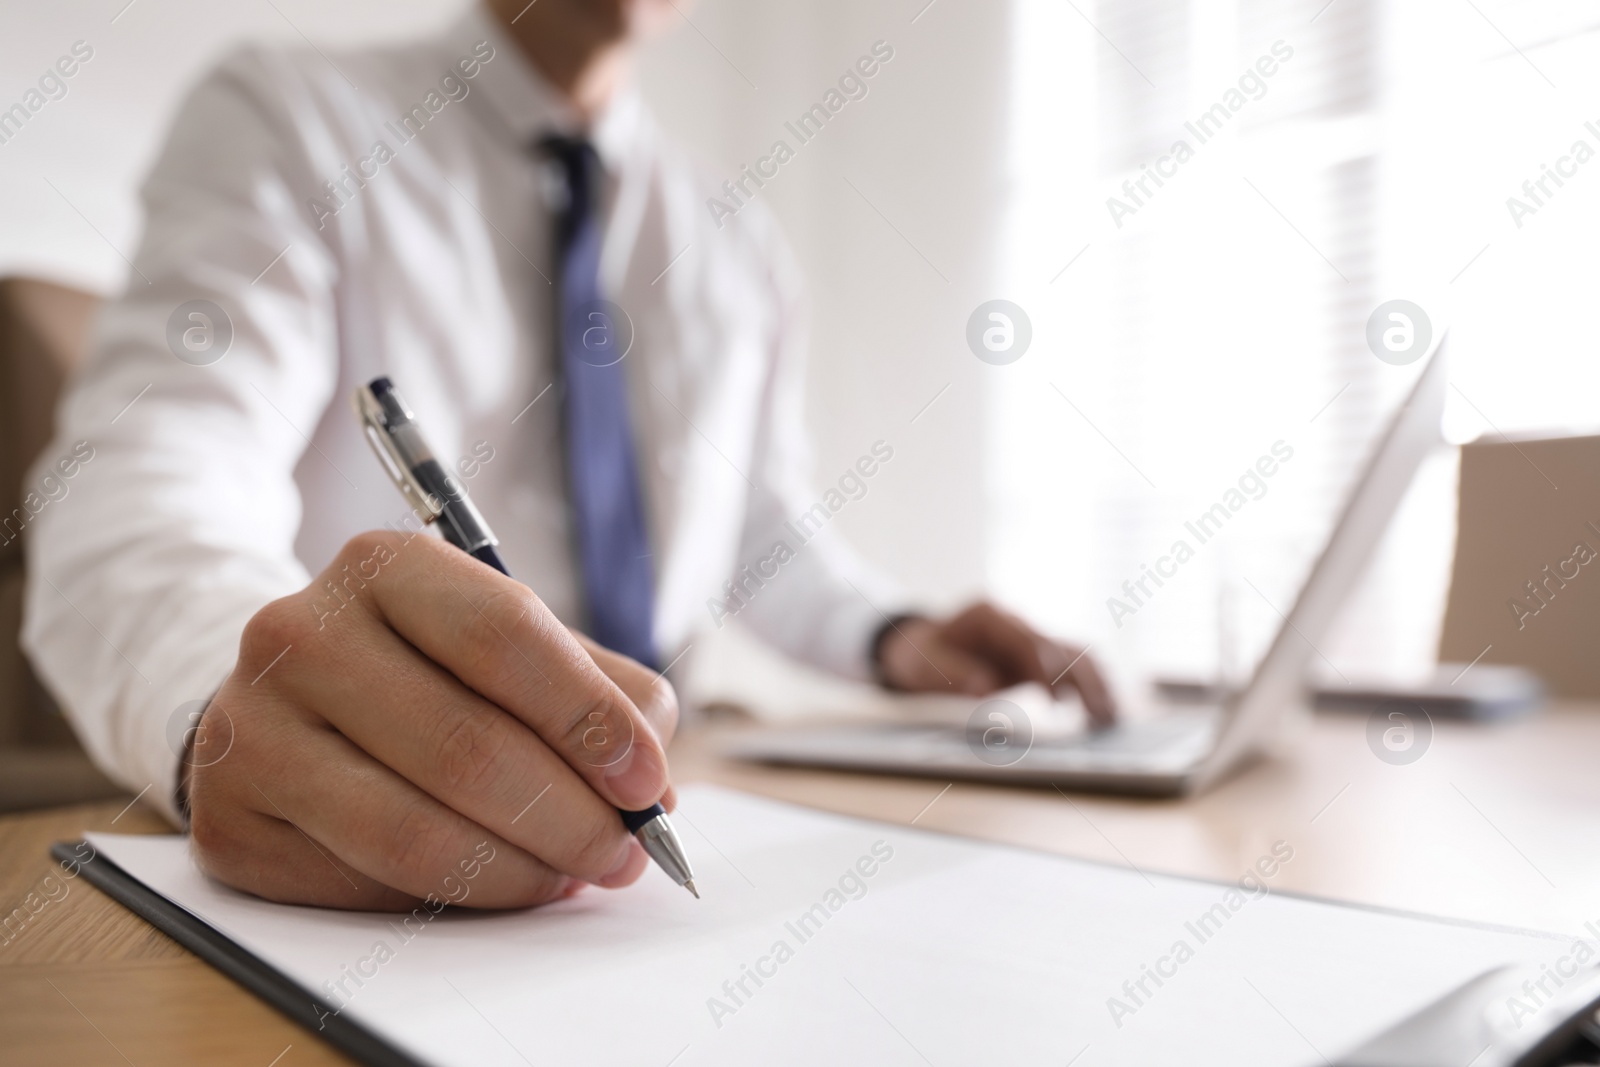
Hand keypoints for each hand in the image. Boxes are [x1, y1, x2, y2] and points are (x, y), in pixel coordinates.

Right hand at [185, 530, 677, 909]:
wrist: (290, 706)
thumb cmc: (430, 673)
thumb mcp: (517, 649)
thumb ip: (602, 694)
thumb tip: (650, 783)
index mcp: (386, 567)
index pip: (503, 634)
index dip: (587, 716)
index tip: (645, 780)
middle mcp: (302, 634)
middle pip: (465, 746)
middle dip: (569, 816)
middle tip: (623, 852)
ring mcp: (251, 728)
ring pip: (411, 830)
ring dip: (519, 871)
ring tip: (571, 875)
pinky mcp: (229, 820)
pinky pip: (362, 884)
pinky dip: (451, 899)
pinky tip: (493, 884)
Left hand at [876, 602, 1115, 724]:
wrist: (922, 647)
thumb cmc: (921, 656)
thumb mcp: (923, 665)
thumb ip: (952, 673)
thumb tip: (984, 688)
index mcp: (989, 617)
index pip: (1026, 641)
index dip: (1044, 669)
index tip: (1056, 700)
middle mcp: (1016, 623)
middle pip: (1059, 646)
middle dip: (1080, 680)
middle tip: (1099, 714)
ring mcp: (1030, 637)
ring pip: (1075, 654)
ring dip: (1095, 683)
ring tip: (1111, 717)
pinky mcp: (1039, 656)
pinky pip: (1072, 666)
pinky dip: (1091, 685)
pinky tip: (1105, 711)